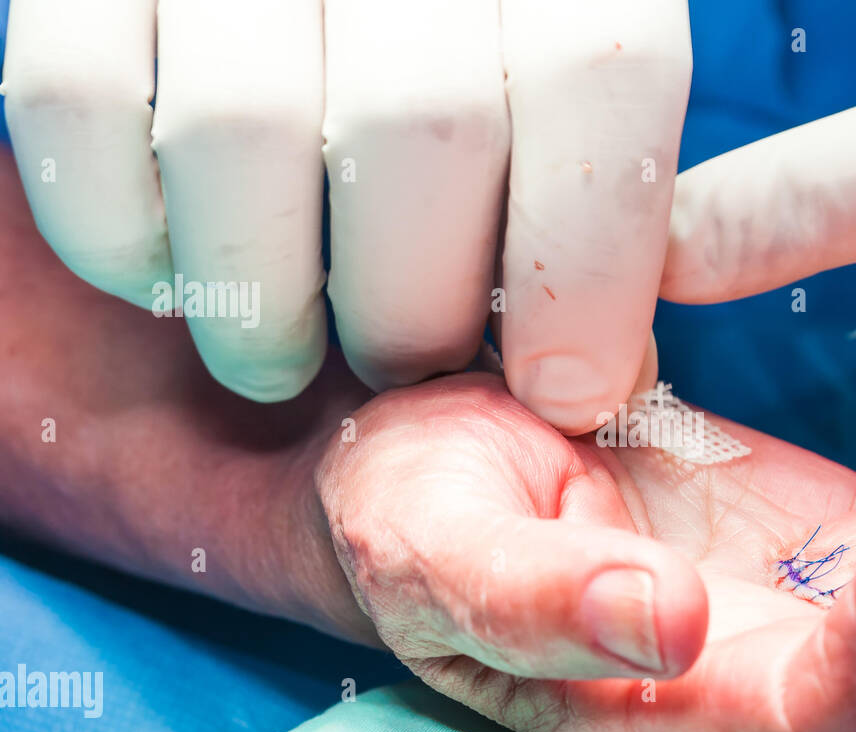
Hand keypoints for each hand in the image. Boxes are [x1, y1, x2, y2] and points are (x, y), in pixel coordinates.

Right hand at [1, 0, 688, 431]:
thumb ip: (599, 203)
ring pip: (242, 130)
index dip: (586, 266)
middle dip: (418, 312)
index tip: (566, 390)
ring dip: (267, 308)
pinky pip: (77, 107)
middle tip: (409, 363)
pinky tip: (177, 274)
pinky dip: (123, 239)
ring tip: (281, 356)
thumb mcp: (565, 105)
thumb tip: (589, 366)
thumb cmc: (468, 71)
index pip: (592, 80)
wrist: (325, 3)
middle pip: (419, 129)